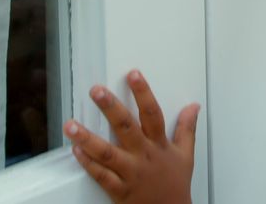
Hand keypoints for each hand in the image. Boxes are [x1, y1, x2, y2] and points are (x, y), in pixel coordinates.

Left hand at [64, 71, 199, 203]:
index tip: (133, 75)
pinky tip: (76, 150)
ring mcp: (130, 173)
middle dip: (111, 107)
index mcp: (159, 145)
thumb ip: (187, 128)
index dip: (143, 93)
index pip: (152, 113)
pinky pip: (101, 176)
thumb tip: (193, 107)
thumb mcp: (186, 154)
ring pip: (106, 152)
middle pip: (127, 127)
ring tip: (71, 124)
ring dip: (87, 137)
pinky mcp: (119, 190)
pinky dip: (88, 163)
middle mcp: (144, 156)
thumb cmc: (175, 186)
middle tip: (97, 91)